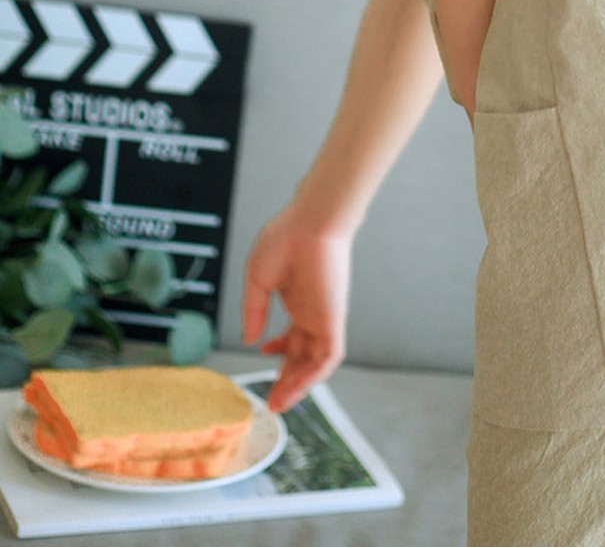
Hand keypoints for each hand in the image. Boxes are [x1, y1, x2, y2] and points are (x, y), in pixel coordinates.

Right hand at [241, 205, 352, 413]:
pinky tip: (296, 387)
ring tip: (281, 402)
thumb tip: (250, 339)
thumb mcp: (259, 280)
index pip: (293, 336)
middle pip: (304, 354)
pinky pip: (330, 355)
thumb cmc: (286, 239)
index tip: (263, 356)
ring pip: (316, 361)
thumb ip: (253, 311)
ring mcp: (324, 316)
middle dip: (289, 379)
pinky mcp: (333, 318)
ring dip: (300, 384)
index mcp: (299, 300)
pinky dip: (315, 375)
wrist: (311, 222)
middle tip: (273, 400)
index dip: (279, 352)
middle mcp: (313, 311)